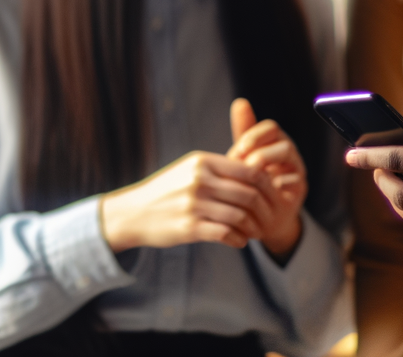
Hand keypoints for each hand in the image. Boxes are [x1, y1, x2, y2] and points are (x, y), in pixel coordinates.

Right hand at [99, 150, 277, 251]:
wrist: (133, 212)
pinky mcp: (189, 227)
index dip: (266, 183)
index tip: (270, 195)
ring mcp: (194, 204)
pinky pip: (225, 234)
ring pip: (239, 215)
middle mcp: (199, 180)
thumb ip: (217, 169)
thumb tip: (255, 173)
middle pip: (248, 193)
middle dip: (263, 209)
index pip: (248, 169)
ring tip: (255, 232)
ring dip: (253, 227)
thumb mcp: (188, 169)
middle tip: (267, 218)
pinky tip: (239, 241)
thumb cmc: (165, 191)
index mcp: (202, 161)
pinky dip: (238, 239)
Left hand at [226, 98, 305, 259]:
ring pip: (289, 158)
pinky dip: (279, 184)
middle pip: (282, 141)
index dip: (254, 136)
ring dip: (268, 164)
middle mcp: (288, 153)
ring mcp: (296, 170)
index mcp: (274, 141)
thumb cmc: (249, 181)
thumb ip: (242, 132)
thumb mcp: (241, 158)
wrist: (260, 216)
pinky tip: (264, 190)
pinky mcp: (299, 190)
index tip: (238, 151)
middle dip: (260, 152)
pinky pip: (295, 181)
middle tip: (243, 165)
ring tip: (251, 175)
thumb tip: (240, 102)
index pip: (270, 128)